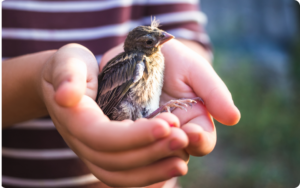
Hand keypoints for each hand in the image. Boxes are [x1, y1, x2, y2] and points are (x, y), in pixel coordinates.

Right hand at [39, 43, 188, 186]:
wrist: (69, 81)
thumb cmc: (73, 66)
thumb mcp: (69, 60)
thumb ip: (67, 74)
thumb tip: (66, 96)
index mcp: (76, 119)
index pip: (103, 137)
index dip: (134, 136)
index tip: (166, 125)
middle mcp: (84, 142)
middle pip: (115, 161)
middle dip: (151, 153)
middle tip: (182, 139)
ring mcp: (94, 151)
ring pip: (121, 174)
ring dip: (153, 171)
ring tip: (181, 163)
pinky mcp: (107, 153)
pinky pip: (125, 174)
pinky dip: (148, 176)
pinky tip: (170, 168)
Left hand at [100, 40, 239, 156]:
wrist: (141, 50)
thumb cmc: (173, 59)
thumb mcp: (195, 70)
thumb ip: (215, 92)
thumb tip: (234, 118)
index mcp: (194, 120)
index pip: (202, 142)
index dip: (199, 141)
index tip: (191, 132)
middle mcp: (172, 131)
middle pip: (177, 153)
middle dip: (173, 144)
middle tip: (165, 127)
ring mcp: (149, 132)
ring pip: (153, 153)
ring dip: (152, 143)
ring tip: (144, 125)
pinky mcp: (127, 128)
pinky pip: (130, 143)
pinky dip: (131, 139)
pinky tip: (128, 128)